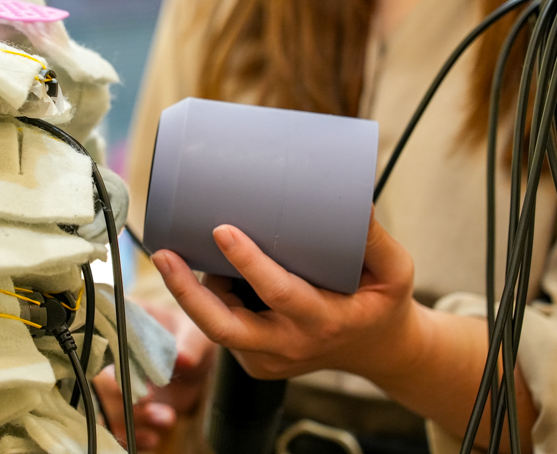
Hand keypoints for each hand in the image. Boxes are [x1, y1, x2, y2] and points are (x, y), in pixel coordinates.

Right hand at [94, 304, 215, 449]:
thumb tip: (183, 358)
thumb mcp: (196, 336)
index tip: (136, 376)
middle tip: (149, 399)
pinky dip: (133, 435)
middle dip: (118, 395)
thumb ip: (190, 346)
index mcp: (125, 324)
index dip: (113, 362)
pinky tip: (154, 436)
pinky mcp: (125, 405)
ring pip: (102, 406)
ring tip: (166, 418)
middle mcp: (113, 353)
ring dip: (131, 419)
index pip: (103, 341)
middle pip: (96, 378)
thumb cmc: (193, 338)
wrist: (201, 363)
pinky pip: (116, 426)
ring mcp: (116, 381)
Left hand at [150, 210, 422, 381]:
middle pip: (224, 327)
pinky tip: (203, 270)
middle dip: (186, 293)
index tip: (222, 229)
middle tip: (162, 253)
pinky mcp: (254, 361)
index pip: (279, 293)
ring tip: (176, 252)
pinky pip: (224, 328)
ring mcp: (267, 359)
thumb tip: (355, 196)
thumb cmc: (380, 304)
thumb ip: (374, 238)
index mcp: (323, 321)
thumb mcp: (394, 272)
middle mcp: (289, 345)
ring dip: (191, 291)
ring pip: (216, 327)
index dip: (248, 263)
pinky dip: (210, 299)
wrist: (377, 351)